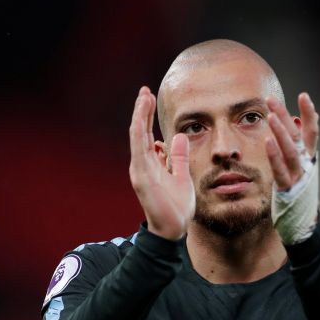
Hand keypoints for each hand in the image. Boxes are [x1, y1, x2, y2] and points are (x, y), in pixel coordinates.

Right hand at [128, 86, 195, 239]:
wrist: (173, 228)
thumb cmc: (177, 206)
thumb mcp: (182, 175)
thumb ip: (178, 157)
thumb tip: (178, 136)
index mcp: (151, 163)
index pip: (147, 134)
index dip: (148, 115)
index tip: (150, 97)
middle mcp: (142, 164)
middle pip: (140, 132)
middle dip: (142, 110)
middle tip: (145, 91)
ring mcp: (140, 170)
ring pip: (137, 137)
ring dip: (140, 116)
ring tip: (144, 97)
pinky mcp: (141, 177)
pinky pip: (139, 150)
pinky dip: (139, 133)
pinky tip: (141, 118)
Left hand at [265, 93, 318, 190]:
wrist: (303, 218)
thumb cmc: (300, 187)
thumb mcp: (304, 162)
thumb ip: (304, 140)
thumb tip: (307, 117)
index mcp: (309, 155)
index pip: (312, 130)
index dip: (309, 113)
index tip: (303, 95)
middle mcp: (306, 162)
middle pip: (297, 135)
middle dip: (284, 116)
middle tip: (271, 100)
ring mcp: (298, 174)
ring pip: (290, 150)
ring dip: (280, 131)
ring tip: (270, 115)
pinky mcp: (287, 187)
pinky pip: (280, 169)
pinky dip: (274, 155)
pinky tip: (267, 141)